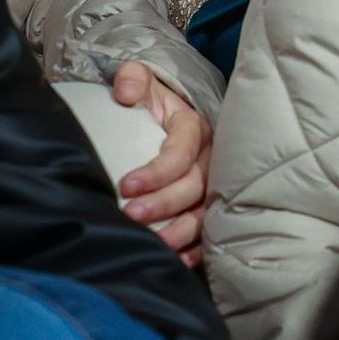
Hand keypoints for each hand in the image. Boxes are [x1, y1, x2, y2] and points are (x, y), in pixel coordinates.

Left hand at [111, 59, 211, 264]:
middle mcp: (209, 157)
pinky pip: (210, 232)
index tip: (125, 185)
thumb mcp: (140, 80)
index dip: (156, 171)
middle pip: (194, 186)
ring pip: (204, 212)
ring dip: (180, 232)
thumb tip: (125, 92)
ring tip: (154, 245)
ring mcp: (213, 184)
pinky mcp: (209, 206)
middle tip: (131, 216)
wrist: (164, 117)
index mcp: (193, 127)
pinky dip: (197, 250)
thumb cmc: (150, 102)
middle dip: (163, 205)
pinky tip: (179, 261)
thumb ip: (132, 78)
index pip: (181, 152)